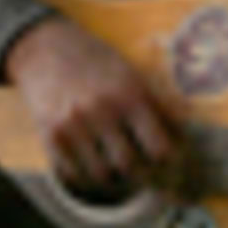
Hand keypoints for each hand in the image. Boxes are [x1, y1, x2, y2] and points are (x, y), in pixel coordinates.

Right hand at [6, 16, 175, 195]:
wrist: (44, 47)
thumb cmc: (97, 61)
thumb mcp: (132, 74)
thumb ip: (158, 104)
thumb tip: (183, 135)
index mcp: (130, 93)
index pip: (160, 147)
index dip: (170, 161)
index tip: (171, 162)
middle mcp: (101, 110)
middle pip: (131, 165)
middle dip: (143, 174)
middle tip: (147, 173)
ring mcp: (73, 125)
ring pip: (102, 175)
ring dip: (116, 180)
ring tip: (121, 172)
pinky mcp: (50, 136)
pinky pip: (73, 175)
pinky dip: (87, 178)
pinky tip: (94, 168)